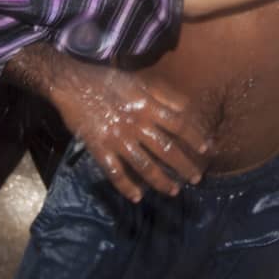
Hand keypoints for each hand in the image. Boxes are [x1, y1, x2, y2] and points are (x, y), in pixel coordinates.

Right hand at [50, 67, 210, 201]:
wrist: (72, 84)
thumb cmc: (107, 81)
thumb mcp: (139, 81)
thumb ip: (163, 94)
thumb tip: (187, 108)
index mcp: (147, 106)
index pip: (179, 124)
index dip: (195, 138)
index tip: (207, 150)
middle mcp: (137, 125)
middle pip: (166, 149)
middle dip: (183, 166)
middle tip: (196, 178)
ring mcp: (118, 139)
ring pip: (144, 165)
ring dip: (161, 181)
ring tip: (174, 191)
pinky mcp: (100, 149)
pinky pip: (115, 172)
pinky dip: (126, 186)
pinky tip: (136, 196)